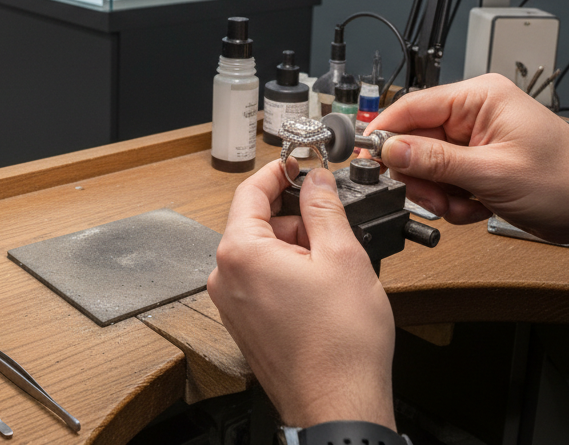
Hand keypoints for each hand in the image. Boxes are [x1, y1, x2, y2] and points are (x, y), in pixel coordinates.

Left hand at [208, 160, 395, 428]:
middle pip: (258, 222)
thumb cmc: (340, 346)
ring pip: (264, 253)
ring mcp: (232, 304)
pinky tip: (323, 290)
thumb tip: (316, 181)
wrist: (339, 405)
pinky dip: (291, 273)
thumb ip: (324, 208)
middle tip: (334, 227)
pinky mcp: (246, 324)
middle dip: (296, 219)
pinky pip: (264, 280)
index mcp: (239, 253)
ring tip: (335, 269)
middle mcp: (225, 277)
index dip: (278, 171)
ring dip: (297, 248)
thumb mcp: (342, 256)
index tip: (298, 163)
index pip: (250, 191)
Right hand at [370, 73, 568, 244]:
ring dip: (440, 193)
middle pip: (417, 140)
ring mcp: (479, 140)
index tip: (367, 158)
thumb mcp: (493, 173)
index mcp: (481, 97)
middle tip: (437, 196)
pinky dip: (455, 200)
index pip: (414, 106)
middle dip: (423, 175)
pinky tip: (477, 207)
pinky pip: (446, 181)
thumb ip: (436, 162)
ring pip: (429, 166)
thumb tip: (391, 150)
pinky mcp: (481, 164)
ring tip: (466, 204)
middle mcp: (477, 113)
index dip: (388, 133)